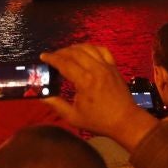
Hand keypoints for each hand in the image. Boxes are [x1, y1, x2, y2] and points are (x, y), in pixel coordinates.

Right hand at [42, 44, 156, 150]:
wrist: (125, 120)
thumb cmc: (99, 121)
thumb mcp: (73, 117)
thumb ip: (56, 104)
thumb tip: (41, 96)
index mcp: (84, 81)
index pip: (64, 63)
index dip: (52, 58)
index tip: (43, 56)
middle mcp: (95, 69)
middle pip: (75, 52)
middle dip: (61, 52)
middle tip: (52, 56)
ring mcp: (106, 66)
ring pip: (88, 48)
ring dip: (74, 48)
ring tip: (66, 53)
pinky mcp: (114, 66)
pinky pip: (102, 50)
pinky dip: (92, 47)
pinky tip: (85, 51)